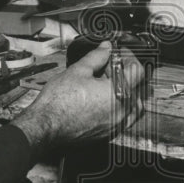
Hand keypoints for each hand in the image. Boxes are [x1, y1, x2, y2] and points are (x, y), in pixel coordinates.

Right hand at [10, 42, 145, 159]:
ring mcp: (116, 125)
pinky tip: (103, 99)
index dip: (129, 57)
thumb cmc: (58, 102)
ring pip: (134, 105)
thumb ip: (97, 56)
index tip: (119, 53)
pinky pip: (124, 119)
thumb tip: (106, 48)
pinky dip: (120, 107)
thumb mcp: (78, 70)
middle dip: (126, 74)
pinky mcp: (108, 134)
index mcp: (118, 93)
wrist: (46, 126)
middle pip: (138, 87)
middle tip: (110, 66)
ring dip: (126, 92)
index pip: (137, 71)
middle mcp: (122, 111)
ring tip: (108, 83)